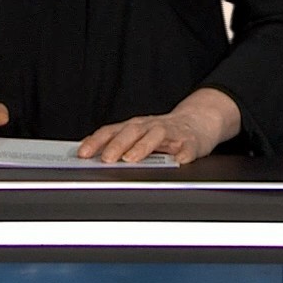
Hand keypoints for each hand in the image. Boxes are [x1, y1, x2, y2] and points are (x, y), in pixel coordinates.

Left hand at [78, 89, 239, 164]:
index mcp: (135, 127)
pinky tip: (178, 161)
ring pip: (156, 135)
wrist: (199, 121)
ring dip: (143, 146)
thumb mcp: (139, 134)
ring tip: (132, 158)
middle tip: (106, 159)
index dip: (97, 141)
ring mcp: (171, 133)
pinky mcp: (191, 142)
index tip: (83, 153)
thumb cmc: (164, 132)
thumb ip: (117, 143)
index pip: (112, 131)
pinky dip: (182, 154)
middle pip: (132, 131)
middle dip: (117, 144)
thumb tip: (89, 157)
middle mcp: (151, 126)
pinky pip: (187, 148)